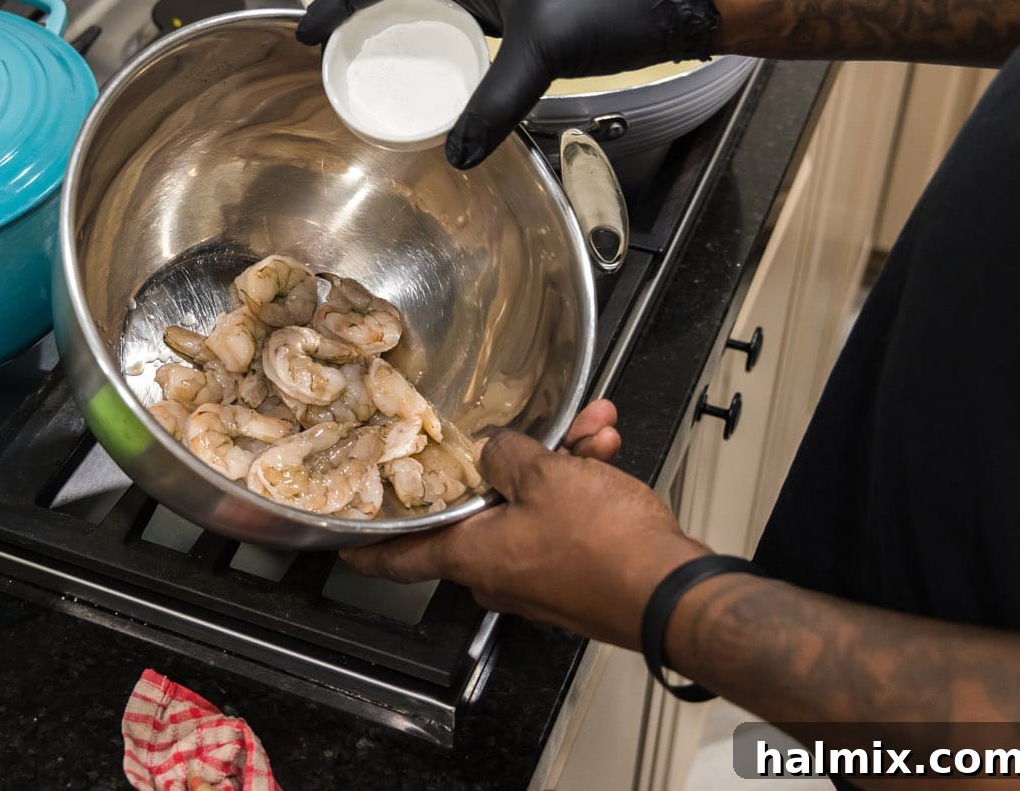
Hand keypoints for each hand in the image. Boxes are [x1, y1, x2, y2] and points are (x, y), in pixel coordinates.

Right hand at [297, 0, 718, 169]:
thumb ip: (494, 104)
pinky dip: (428, 25)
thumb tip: (458, 154)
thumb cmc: (611, 6)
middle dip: (356, 4)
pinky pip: (454, 2)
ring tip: (364, 53)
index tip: (308, 32)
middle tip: (329, 45)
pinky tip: (424, 58)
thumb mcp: (542, 56)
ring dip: (390, 14)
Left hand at [342, 400, 709, 647]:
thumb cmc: (605, 546)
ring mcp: (538, 576)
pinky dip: (581, 484)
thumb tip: (495, 450)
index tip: (345, 541)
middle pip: (480, 510)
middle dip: (506, 460)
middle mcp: (498, 572)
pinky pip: (564, 519)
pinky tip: (604, 448)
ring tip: (588, 428)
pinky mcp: (576, 575)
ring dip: (558, 462)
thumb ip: (507, 453)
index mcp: (472, 556)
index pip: (400, 557)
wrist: (674, 592)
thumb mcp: (545, 475)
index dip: (368, 546)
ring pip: (531, 505)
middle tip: (519, 429)